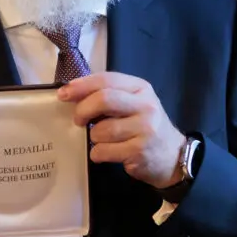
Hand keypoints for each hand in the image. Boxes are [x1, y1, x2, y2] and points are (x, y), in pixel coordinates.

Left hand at [59, 72, 185, 188]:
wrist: (173, 156)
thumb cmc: (145, 127)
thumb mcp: (134, 104)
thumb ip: (109, 95)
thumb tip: (72, 93)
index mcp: (141, 88)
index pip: (107, 80)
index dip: (82, 86)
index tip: (63, 94)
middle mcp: (146, 106)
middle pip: (104, 99)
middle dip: (83, 110)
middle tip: (78, 120)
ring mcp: (145, 129)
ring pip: (101, 130)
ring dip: (93, 137)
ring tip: (102, 140)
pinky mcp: (139, 152)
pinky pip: (103, 151)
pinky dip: (97, 153)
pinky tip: (105, 153)